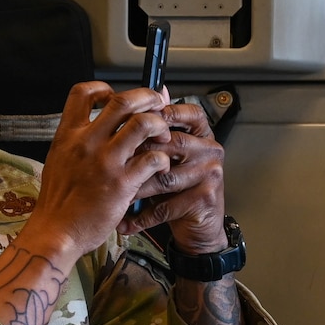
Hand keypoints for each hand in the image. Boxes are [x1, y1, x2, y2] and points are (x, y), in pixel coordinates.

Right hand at [20, 82, 174, 264]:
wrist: (56, 233)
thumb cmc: (58, 203)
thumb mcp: (57, 161)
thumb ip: (75, 142)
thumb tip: (94, 128)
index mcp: (68, 135)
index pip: (83, 92)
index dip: (104, 88)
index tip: (116, 97)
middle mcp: (87, 142)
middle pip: (123, 101)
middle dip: (147, 97)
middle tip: (159, 104)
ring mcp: (106, 161)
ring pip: (143, 124)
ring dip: (160, 125)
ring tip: (164, 136)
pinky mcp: (123, 183)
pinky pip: (153, 158)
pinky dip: (162, 158)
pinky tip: (161, 165)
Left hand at [121, 101, 228, 254]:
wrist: (200, 226)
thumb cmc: (180, 189)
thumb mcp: (169, 157)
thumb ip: (156, 131)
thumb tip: (143, 98)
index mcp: (203, 135)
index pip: (189, 113)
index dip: (164, 114)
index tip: (137, 119)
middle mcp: (210, 150)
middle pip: (172, 143)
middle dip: (139, 154)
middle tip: (114, 162)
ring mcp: (210, 174)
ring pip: (165, 177)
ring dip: (137, 189)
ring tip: (116, 194)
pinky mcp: (204, 199)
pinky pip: (166, 206)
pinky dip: (142, 216)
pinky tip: (126, 220)